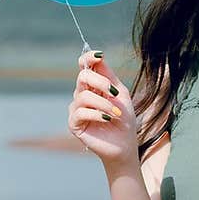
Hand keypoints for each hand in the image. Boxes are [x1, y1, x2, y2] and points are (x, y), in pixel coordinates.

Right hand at [68, 48, 138, 167]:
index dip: (88, 57)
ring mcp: (76, 109)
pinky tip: (107, 119)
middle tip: (114, 92)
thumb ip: (108, 76)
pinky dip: (97, 114)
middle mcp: (82, 94)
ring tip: (116, 113)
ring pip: (83, 96)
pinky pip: (80, 112)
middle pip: (83, 77)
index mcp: (93, 85)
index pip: (84, 65)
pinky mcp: (74, 124)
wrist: (124, 143)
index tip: (100, 56)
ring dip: (104, 103)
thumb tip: (99, 57)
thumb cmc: (124, 118)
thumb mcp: (120, 93)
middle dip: (100, 82)